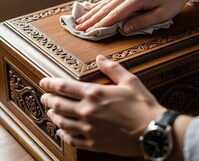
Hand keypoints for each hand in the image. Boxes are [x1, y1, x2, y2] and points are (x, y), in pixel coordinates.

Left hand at [40, 55, 164, 155]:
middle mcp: (88, 111)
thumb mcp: (130, 81)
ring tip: (50, 112)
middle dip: (49, 100)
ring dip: (53, 116)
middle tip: (45, 98)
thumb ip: (112, 68)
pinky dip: (63, 134)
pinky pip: (72, 139)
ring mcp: (89, 129)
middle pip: (59, 105)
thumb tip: (100, 58)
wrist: (152, 131)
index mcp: (95, 94)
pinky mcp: (94, 143)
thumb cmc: (142, 105)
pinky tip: (61, 131)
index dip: (51, 83)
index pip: (65, 87)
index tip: (44, 82)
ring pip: (62, 122)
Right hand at [75, 0, 198, 33]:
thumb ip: (142, 22)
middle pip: (106, 9)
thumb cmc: (172, 1)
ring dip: (92, 13)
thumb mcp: (161, 15)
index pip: (114, 15)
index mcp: (136, 0)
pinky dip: (99, 5)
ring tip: (80, 20)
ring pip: (105, 3)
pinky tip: (90, 8)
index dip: (101, 25)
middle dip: (91, 19)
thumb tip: (124, 29)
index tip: (89, 32)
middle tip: (79, 28)